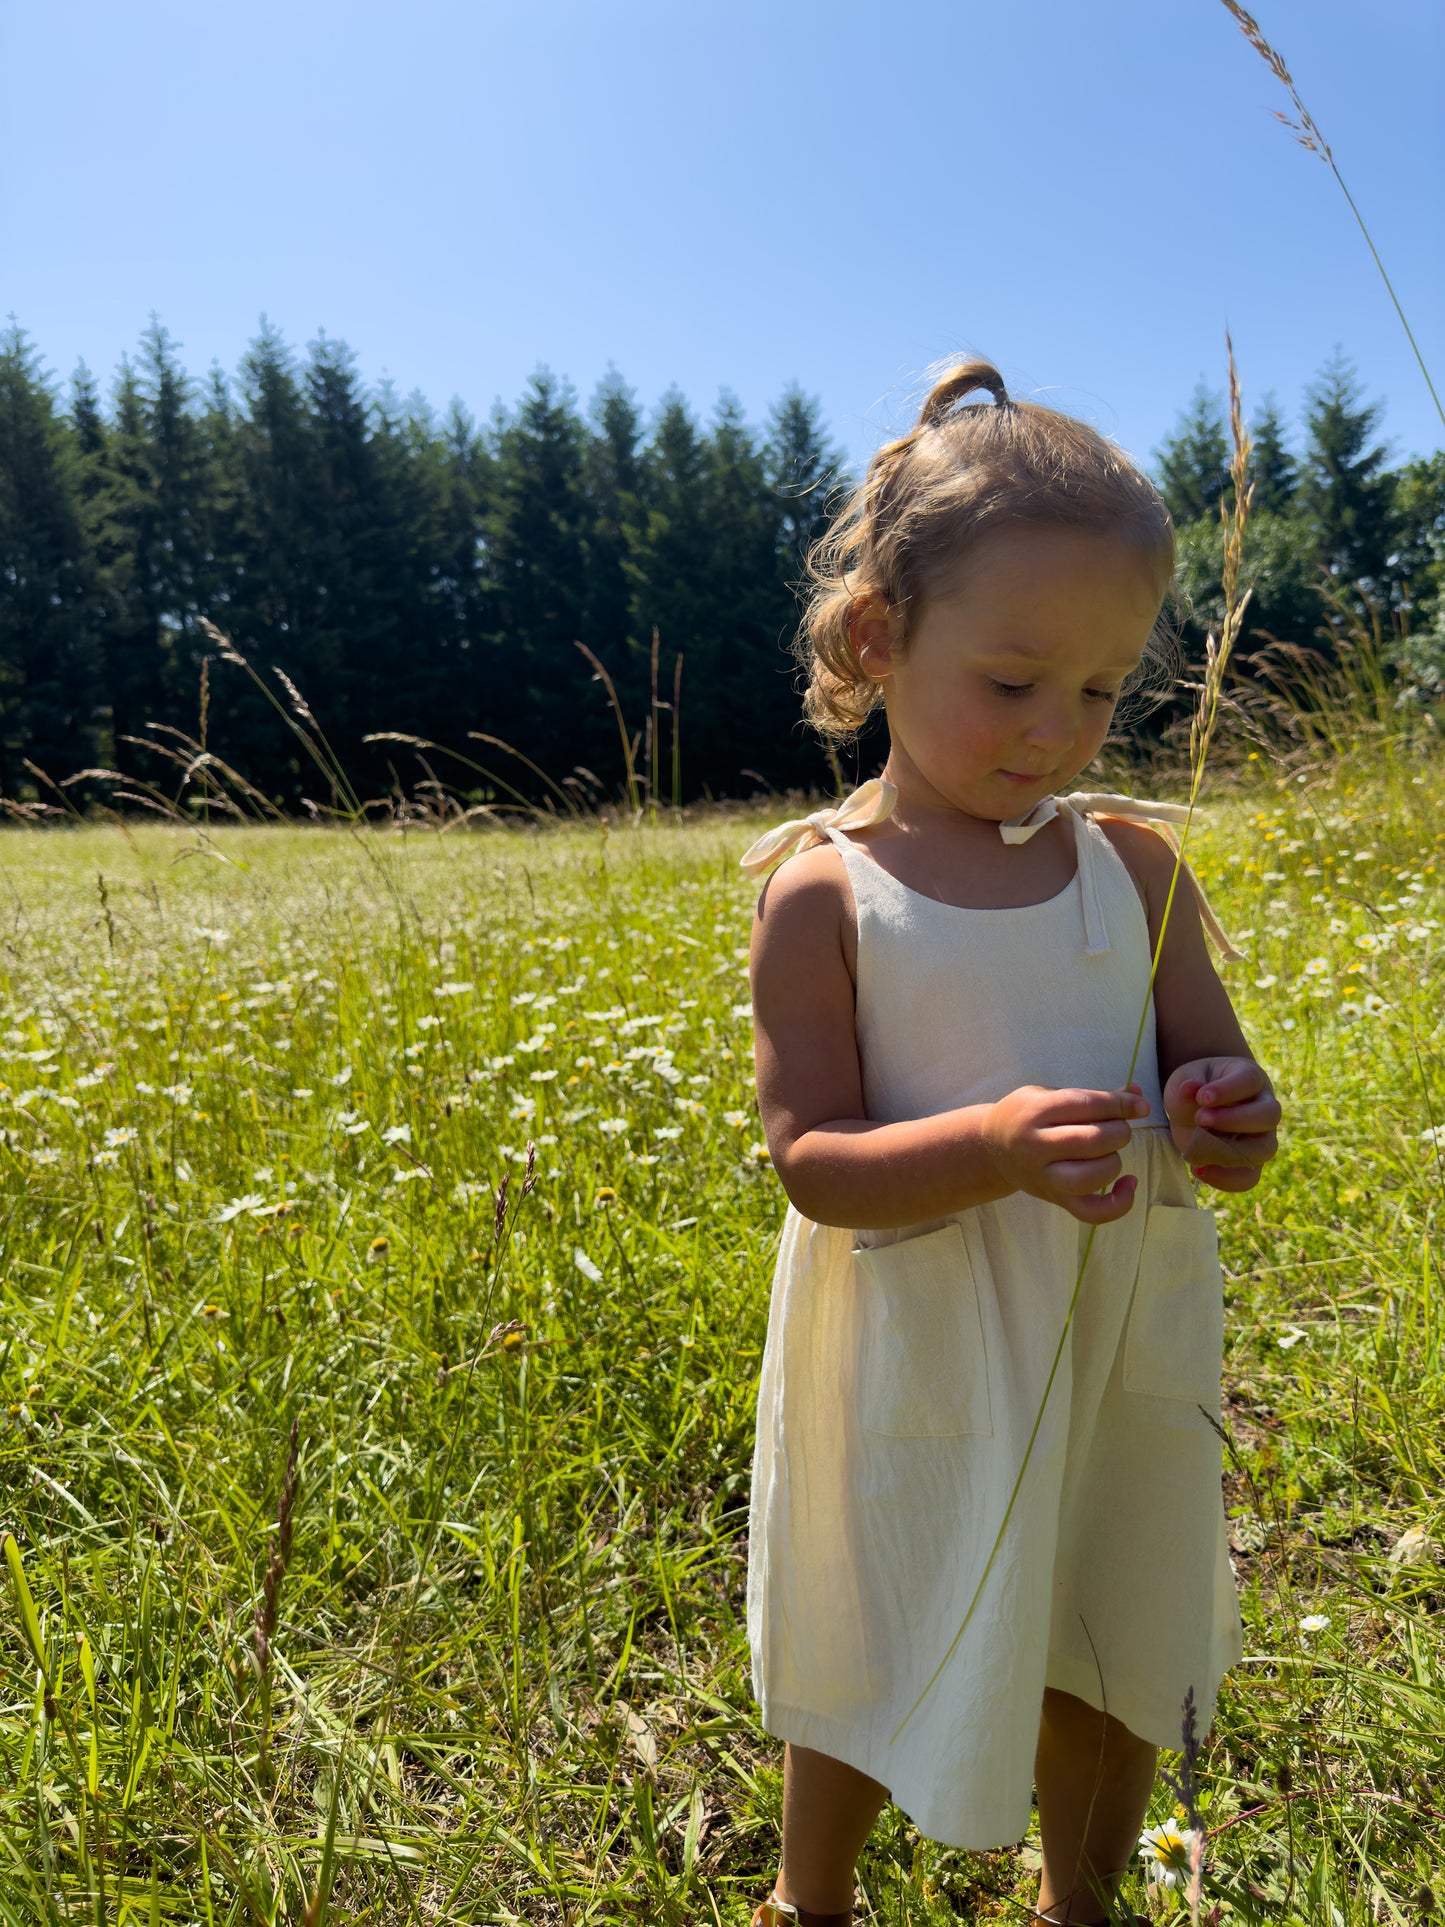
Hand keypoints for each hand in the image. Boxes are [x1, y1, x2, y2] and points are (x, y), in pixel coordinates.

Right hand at [985, 1083, 1152, 1224]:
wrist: (992, 1148)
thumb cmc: (1028, 1116)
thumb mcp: (1050, 1095)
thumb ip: (1093, 1096)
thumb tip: (1138, 1095)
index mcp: (1035, 1112)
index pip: (1086, 1106)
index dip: (1120, 1105)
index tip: (1140, 1106)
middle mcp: (1036, 1146)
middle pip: (1092, 1141)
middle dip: (1119, 1132)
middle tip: (1119, 1128)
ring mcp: (1045, 1177)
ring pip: (1091, 1177)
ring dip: (1114, 1162)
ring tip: (1111, 1153)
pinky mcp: (1055, 1199)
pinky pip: (1091, 1212)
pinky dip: (1118, 1204)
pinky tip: (1128, 1183)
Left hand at [1163, 1057, 1280, 1191]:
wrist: (1196, 1109)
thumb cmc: (1196, 1088)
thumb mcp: (1186, 1078)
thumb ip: (1187, 1083)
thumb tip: (1189, 1089)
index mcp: (1250, 1078)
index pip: (1249, 1081)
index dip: (1228, 1090)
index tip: (1202, 1097)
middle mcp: (1264, 1107)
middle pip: (1269, 1115)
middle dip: (1233, 1120)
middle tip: (1200, 1119)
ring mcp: (1262, 1137)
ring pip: (1265, 1149)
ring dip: (1230, 1152)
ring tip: (1196, 1151)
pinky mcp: (1251, 1162)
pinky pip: (1250, 1178)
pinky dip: (1226, 1179)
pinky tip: (1199, 1170)